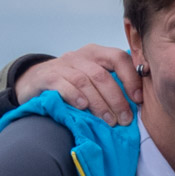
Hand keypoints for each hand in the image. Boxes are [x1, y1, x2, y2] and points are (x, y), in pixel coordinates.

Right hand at [15, 45, 138, 124]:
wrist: (34, 81)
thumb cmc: (72, 83)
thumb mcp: (93, 80)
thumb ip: (113, 85)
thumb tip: (139, 104)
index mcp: (96, 54)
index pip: (119, 58)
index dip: (131, 78)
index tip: (138, 100)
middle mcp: (80, 56)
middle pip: (102, 75)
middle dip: (116, 99)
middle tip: (125, 120)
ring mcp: (62, 65)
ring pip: (85, 82)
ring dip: (99, 104)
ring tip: (109, 121)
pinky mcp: (47, 76)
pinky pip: (63, 85)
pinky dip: (75, 96)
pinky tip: (83, 108)